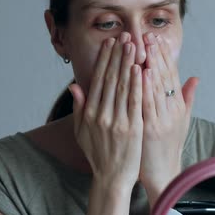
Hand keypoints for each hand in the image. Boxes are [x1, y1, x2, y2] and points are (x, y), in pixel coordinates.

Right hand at [68, 32, 142, 189]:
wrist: (112, 178)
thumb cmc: (98, 154)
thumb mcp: (81, 131)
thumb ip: (78, 108)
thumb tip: (74, 86)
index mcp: (89, 113)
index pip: (98, 80)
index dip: (104, 60)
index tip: (110, 43)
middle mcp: (101, 115)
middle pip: (110, 78)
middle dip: (117, 55)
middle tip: (124, 36)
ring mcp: (116, 121)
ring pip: (122, 86)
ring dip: (127, 63)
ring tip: (133, 45)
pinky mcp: (132, 128)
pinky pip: (134, 101)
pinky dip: (136, 84)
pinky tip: (140, 68)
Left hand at [139, 32, 198, 205]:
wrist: (162, 174)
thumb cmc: (166, 147)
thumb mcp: (180, 121)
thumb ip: (187, 98)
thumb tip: (195, 77)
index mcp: (177, 106)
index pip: (171, 76)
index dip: (165, 56)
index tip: (158, 38)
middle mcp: (173, 110)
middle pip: (165, 77)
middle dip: (157, 54)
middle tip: (148, 34)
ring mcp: (163, 119)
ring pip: (157, 86)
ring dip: (150, 64)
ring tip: (144, 45)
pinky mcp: (153, 129)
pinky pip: (148, 104)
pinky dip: (146, 87)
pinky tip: (141, 71)